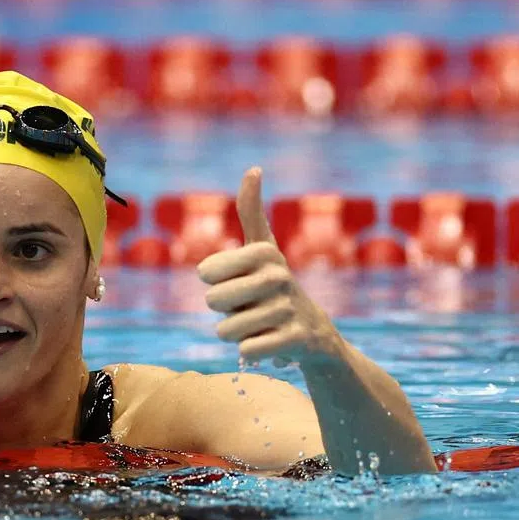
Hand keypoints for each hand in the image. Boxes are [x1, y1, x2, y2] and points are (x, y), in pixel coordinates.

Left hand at [197, 167, 342, 366]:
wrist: (311, 333)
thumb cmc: (271, 286)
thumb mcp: (262, 247)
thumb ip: (251, 210)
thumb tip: (254, 168)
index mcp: (264, 251)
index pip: (206, 272)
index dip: (213, 282)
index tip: (235, 279)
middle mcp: (279, 275)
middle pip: (213, 301)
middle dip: (223, 311)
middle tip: (247, 306)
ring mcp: (288, 307)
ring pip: (226, 330)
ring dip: (234, 332)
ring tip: (258, 324)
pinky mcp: (295, 339)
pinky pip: (247, 350)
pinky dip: (250, 351)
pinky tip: (269, 342)